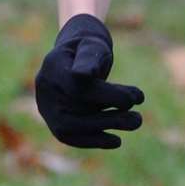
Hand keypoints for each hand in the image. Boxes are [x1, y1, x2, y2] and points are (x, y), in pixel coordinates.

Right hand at [34, 14, 144, 148]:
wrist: (76, 57)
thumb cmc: (89, 48)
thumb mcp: (93, 45)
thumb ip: (90, 58)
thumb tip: (83, 74)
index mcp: (52, 65)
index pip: (77, 86)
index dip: (105, 95)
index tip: (133, 99)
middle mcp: (45, 88)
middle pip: (74, 110)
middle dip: (108, 117)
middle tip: (138, 118)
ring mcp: (47, 107)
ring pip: (72, 126)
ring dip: (106, 127)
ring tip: (136, 121)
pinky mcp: (54, 122)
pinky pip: (71, 137)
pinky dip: (94, 140)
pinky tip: (116, 140)